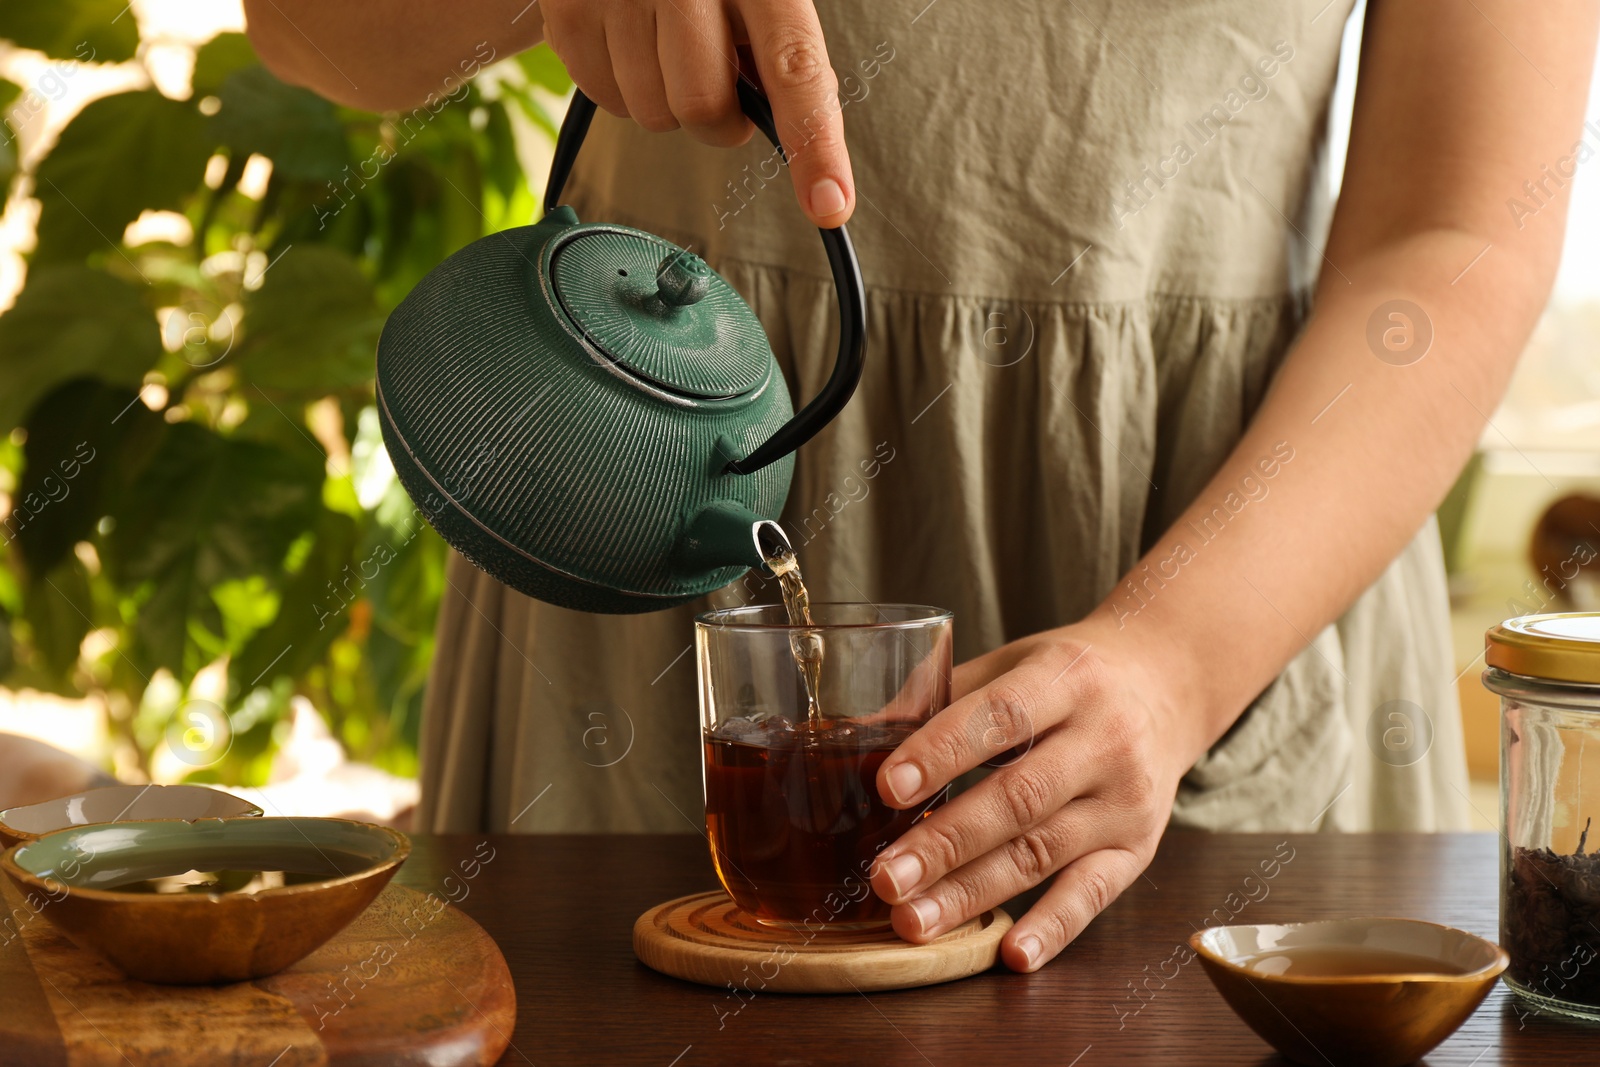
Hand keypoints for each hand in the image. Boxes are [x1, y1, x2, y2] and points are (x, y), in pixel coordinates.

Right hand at [539, 0, 854, 225]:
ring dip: (666, 102)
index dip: (815, 144)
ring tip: (664, 46)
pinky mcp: (570, 11)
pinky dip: (623, 88)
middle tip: (718, 84)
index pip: (794, 69)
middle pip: (703, 108)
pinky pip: (606, 100)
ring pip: (652, 114)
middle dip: (718, 120)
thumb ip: (779, 51)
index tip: (830, 204)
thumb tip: (796, 133)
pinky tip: (629, 42)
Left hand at [869, 620, 1189, 970]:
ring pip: (1042, 852)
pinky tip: (1009, 953)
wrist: (1170, 684)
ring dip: (973, 893)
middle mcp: (1104, 740)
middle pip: (1019, 798)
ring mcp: (1125, 800)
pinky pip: (1093, 894)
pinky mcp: (1138, 849)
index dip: (942, 752)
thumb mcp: (1014, 662)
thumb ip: (941, 696)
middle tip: (883, 877)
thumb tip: (853, 734)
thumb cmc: (1071, 674)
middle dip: (945, 843)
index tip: (886, 788)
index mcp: (1067, 678)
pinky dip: (1053, 928)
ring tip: (911, 919)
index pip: (1001, 717)